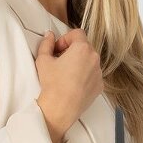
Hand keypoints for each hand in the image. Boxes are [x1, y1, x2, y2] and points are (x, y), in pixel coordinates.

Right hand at [34, 28, 102, 142]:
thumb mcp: (43, 60)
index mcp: (82, 48)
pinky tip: (73, 84)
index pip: (77, 33)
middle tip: (60, 61)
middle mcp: (94, 58)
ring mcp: (99, 73)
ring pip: (89, 61)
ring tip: (66, 74)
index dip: (65, 38)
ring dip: (79, 63)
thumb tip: (49, 36)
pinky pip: (93, 75)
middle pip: (84, 47)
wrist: (60, 109)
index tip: (58, 49)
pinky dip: (85, 76)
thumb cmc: (52, 84)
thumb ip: (46, 43)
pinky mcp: (99, 86)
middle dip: (72, 51)